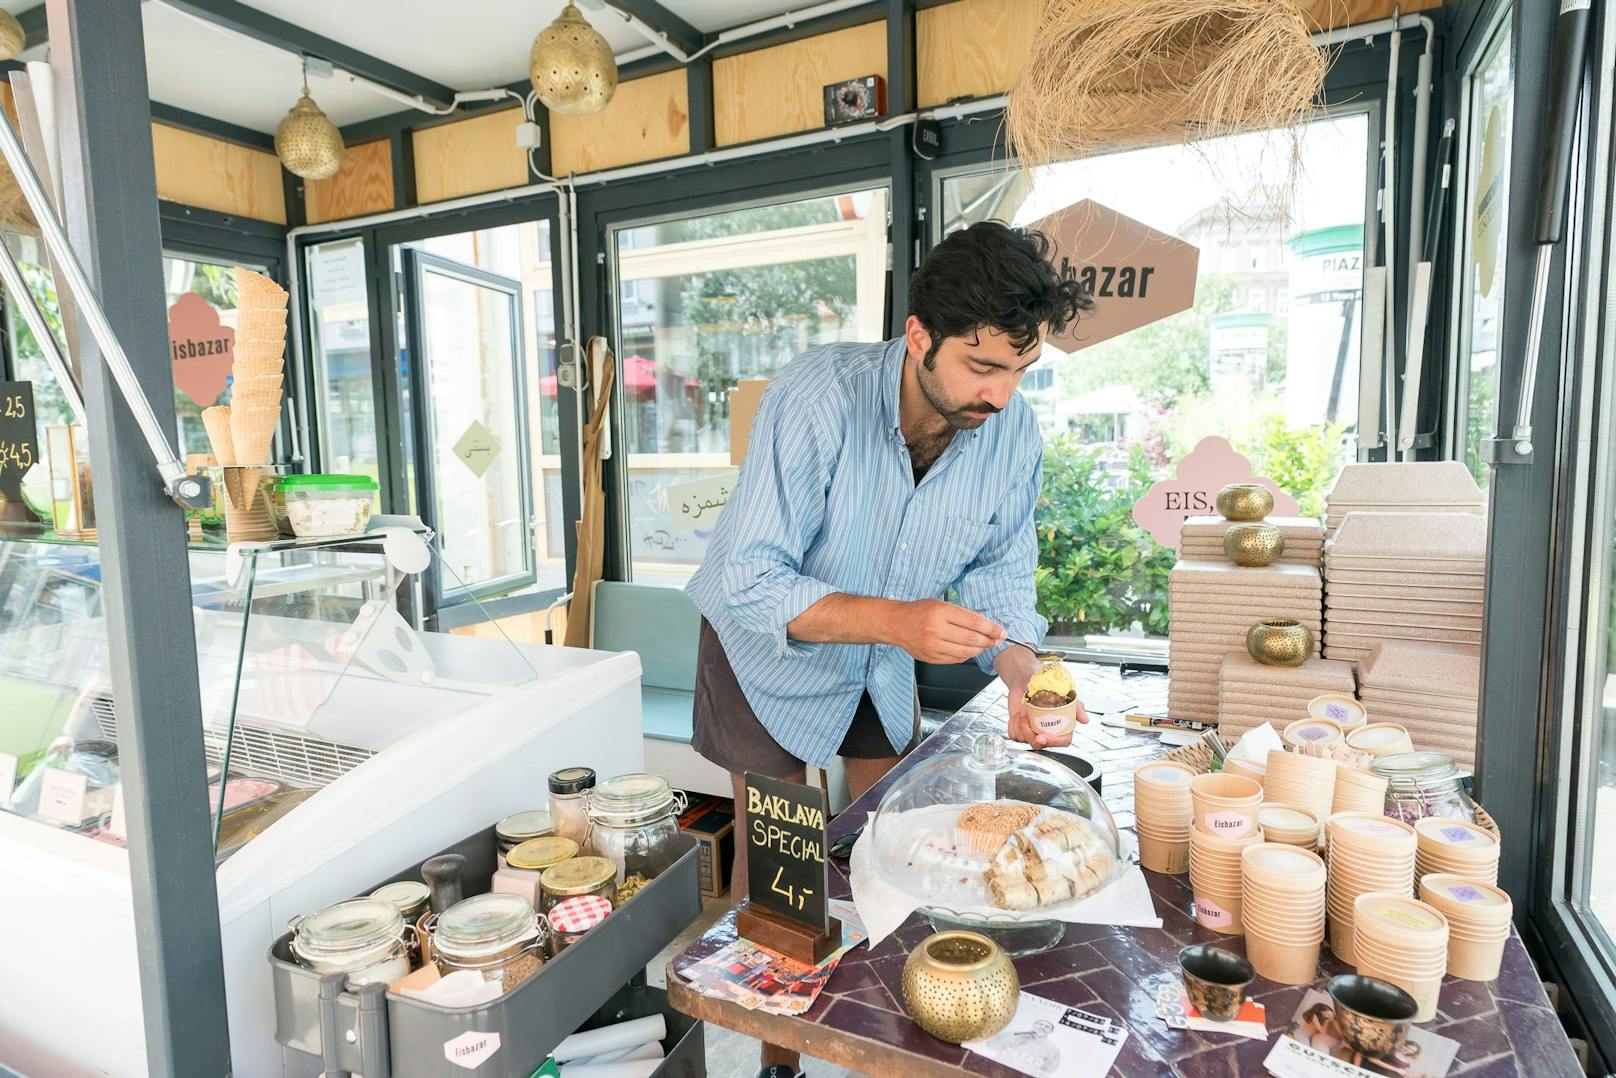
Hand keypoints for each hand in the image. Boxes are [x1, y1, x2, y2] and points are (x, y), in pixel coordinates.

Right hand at [884, 599, 1005, 663]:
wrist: (897, 624)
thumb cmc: (919, 611)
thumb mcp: (941, 604)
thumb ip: (962, 614)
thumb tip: (986, 625)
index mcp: (940, 612)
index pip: (974, 622)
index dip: (991, 628)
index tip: (1001, 631)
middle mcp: (936, 629)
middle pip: (972, 639)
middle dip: (989, 640)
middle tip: (996, 639)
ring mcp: (933, 646)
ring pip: (966, 652)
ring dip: (980, 649)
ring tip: (985, 645)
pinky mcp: (931, 658)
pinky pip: (956, 659)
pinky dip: (967, 655)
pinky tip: (970, 650)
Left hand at [1008, 692, 1088, 748]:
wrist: (1027, 679)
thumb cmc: (1047, 686)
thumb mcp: (1065, 694)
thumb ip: (1077, 707)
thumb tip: (1085, 720)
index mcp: (1061, 725)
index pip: (1062, 741)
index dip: (1053, 742)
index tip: (1042, 736)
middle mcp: (1047, 730)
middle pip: (1040, 744)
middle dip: (1031, 735)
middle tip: (1026, 719)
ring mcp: (1032, 731)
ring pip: (1025, 740)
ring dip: (1020, 726)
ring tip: (1022, 712)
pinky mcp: (1019, 730)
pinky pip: (1013, 735)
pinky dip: (1012, 725)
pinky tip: (1016, 716)